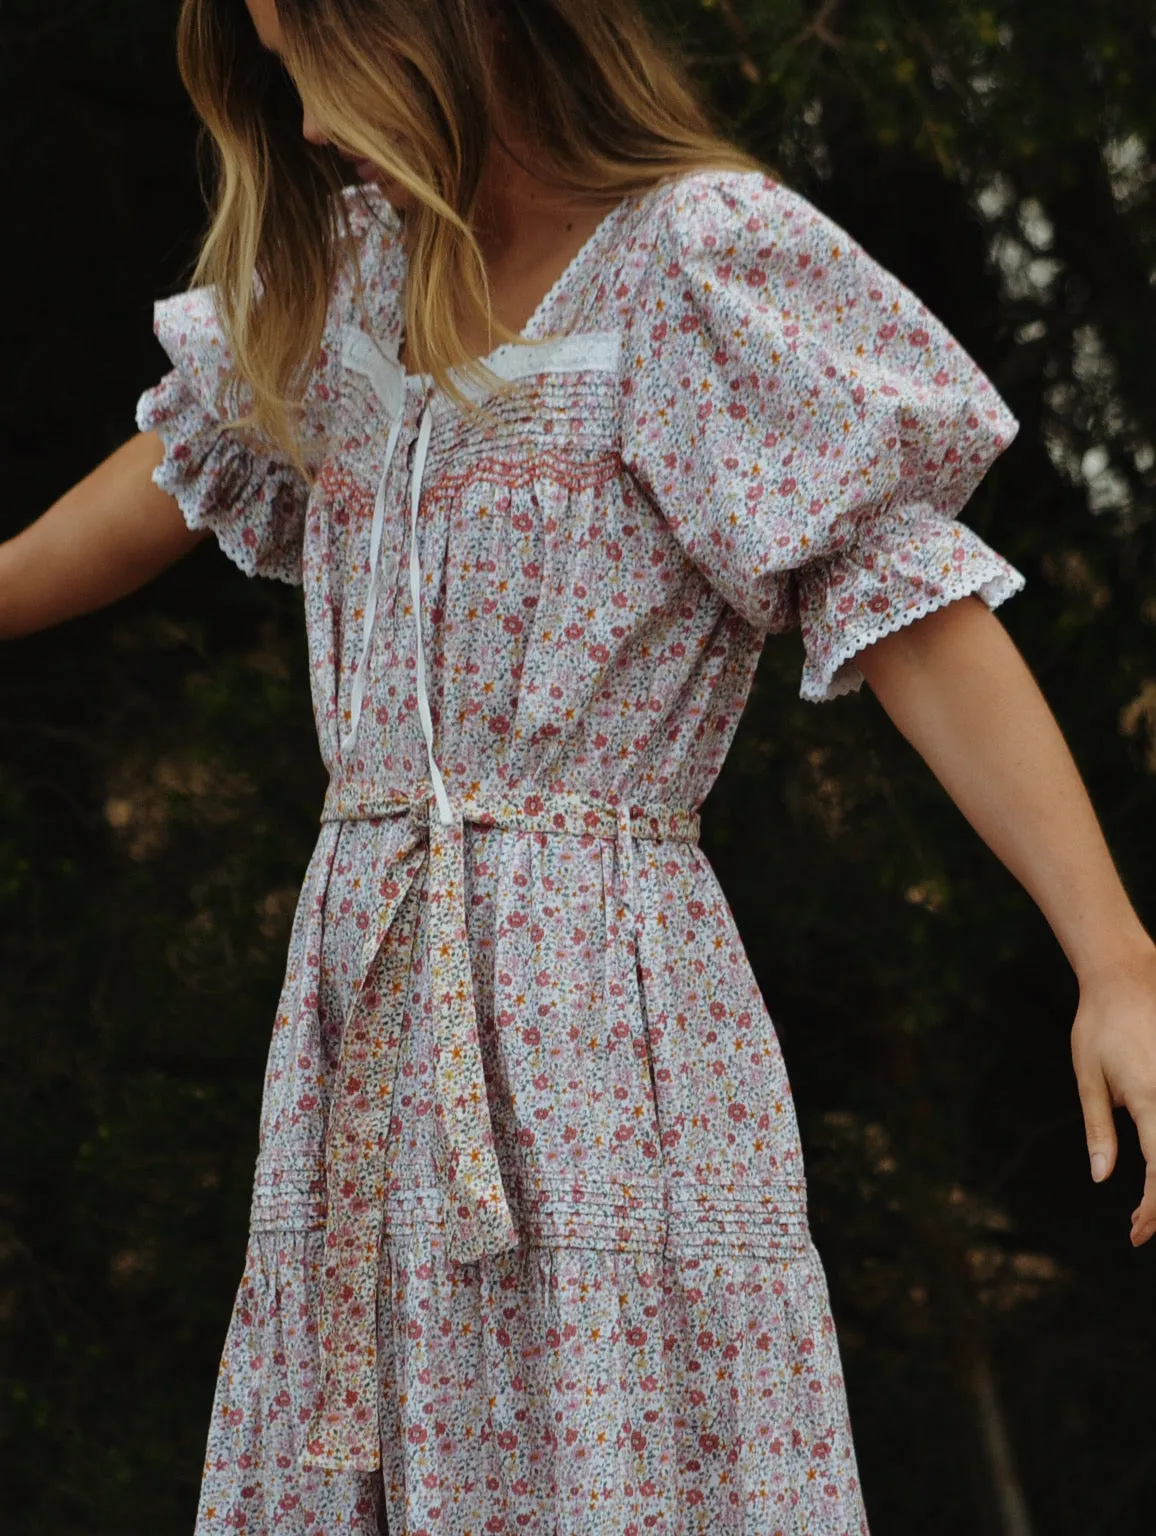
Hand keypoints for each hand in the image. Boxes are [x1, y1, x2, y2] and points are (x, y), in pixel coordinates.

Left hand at [1071, 946, 1155, 1245]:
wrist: (1125, 975)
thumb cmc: (1098, 1024)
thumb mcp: (1088, 1076)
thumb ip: (1098, 1128)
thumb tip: (1101, 1176)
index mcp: (1149, 1099)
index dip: (1153, 1210)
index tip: (1136, 1232)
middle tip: (1142, 1225)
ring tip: (1150, 1203)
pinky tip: (1155, 1168)